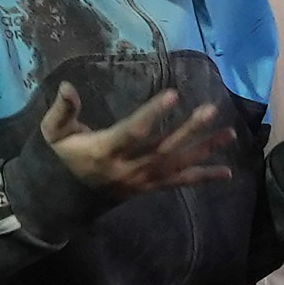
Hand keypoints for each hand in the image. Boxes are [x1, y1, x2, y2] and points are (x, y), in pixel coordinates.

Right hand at [39, 84, 231, 195]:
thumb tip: (67, 87)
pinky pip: (180, 183)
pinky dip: (204, 178)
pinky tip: (227, 173)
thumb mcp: (53, 132)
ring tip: (230, 134)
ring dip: (205, 149)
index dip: (153, 113)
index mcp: (106, 151)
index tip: (173, 94)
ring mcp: (143, 180)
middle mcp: (128, 168)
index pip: (133, 131)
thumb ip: (62, 110)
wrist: (65, 197)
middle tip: (211, 110)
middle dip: (189, 130)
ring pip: (178, 165)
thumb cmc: (63, 156)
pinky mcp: (151, 187)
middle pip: (163, 149)